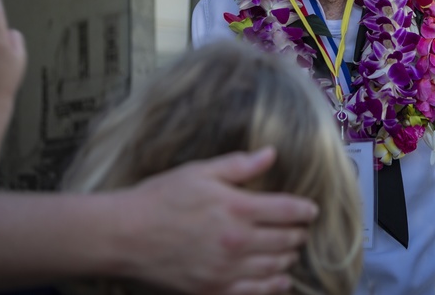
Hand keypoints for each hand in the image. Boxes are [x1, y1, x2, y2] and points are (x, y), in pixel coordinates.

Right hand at [114, 147, 318, 293]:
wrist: (123, 236)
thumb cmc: (160, 198)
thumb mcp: (200, 172)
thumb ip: (240, 165)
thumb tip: (271, 154)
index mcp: (238, 208)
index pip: (287, 211)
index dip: (305, 210)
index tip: (311, 210)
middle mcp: (237, 242)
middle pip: (286, 241)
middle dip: (298, 234)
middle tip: (301, 229)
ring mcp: (226, 271)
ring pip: (275, 267)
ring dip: (289, 258)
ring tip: (291, 251)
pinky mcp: (212, 291)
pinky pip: (255, 292)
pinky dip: (274, 286)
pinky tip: (279, 280)